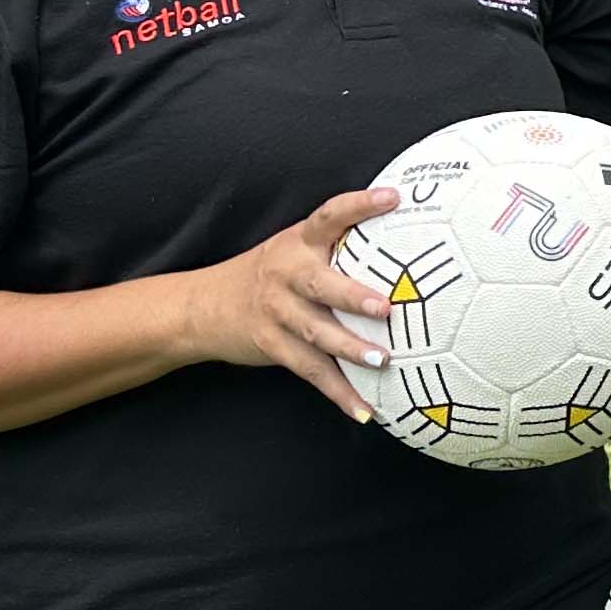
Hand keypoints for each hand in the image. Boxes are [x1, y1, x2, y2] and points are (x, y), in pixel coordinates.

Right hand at [183, 187, 404, 421]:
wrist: (203, 306)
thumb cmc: (272, 273)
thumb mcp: (295, 247)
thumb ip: (338, 244)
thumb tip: (407, 241)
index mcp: (299, 242)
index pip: (329, 216)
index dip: (359, 205)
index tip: (393, 198)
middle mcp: (286, 273)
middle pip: (320, 284)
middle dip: (353, 296)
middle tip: (386, 308)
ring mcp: (277, 311)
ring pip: (316, 331)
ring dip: (350, 348)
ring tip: (383, 361)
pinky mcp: (272, 344)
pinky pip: (310, 370)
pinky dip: (338, 392)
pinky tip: (365, 410)